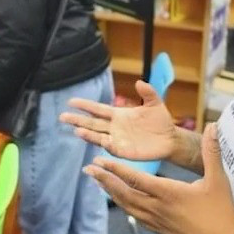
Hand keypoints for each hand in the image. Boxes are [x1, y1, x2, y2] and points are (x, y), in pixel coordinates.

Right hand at [60, 80, 176, 161]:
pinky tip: (102, 141)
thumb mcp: (155, 103)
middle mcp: (114, 127)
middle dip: (78, 120)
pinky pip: (112, 148)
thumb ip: (148, 93)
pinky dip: (106, 145)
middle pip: (92, 123)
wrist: (170, 139)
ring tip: (77, 131)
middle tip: (62, 117)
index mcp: (118, 114)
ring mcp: (118, 139)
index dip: (85, 105)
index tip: (71, 101)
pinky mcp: (124, 151)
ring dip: (88, 134)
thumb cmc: (161, 121)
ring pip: (98, 136)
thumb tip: (139, 82)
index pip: (97, 109)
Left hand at [84, 123, 233, 233]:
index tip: (99, 160)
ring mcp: (157, 222)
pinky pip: (135, 216)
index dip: (115, 169)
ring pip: (127, 206)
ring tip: (99, 182)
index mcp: (169, 194)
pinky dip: (124, 205)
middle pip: (124, 193)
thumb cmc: (222, 213)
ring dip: (111, 192)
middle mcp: (158, 208)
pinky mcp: (160, 230)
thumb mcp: (218, 180)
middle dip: (105, 180)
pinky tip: (121, 201)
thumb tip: (214, 127)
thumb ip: (212, 152)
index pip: (135, 179)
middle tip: (88, 169)